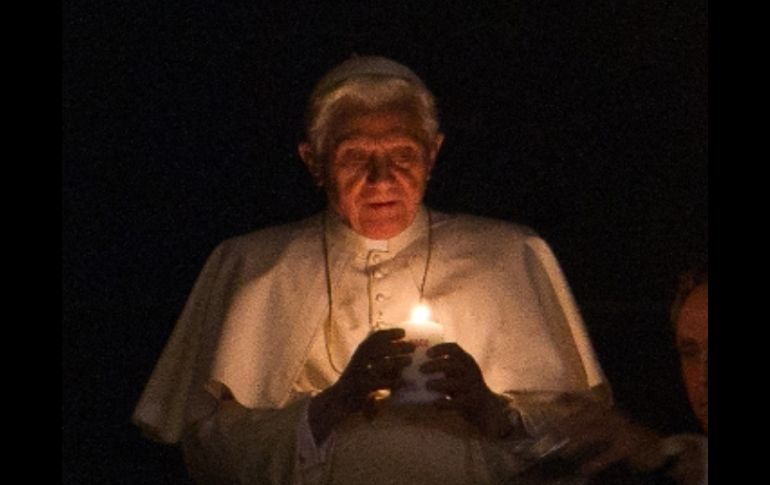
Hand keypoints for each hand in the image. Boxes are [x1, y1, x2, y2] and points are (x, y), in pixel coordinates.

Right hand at [309, 328, 413, 442]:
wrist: (337, 400)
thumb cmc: (356, 382)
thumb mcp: (366, 365)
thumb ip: (380, 360)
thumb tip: (403, 354)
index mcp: (360, 353)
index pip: (374, 338)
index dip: (389, 333)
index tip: (403, 332)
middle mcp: (358, 361)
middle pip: (379, 349)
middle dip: (396, 346)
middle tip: (412, 347)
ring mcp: (358, 375)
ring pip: (379, 365)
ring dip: (396, 362)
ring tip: (409, 360)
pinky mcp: (360, 389)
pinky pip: (379, 384)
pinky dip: (392, 382)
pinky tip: (402, 382)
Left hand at [420, 342, 511, 437]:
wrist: (484, 406)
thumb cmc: (462, 386)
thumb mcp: (456, 372)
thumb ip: (442, 368)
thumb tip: (414, 365)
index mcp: (466, 360)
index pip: (454, 349)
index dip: (440, 349)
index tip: (427, 353)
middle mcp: (471, 370)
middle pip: (453, 365)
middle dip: (435, 366)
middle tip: (421, 369)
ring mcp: (473, 386)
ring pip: (456, 383)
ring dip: (439, 384)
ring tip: (427, 385)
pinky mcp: (472, 402)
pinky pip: (457, 402)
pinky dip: (445, 403)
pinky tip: (434, 404)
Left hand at [554, 405, 664, 475]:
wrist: (661, 452)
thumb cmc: (631, 442)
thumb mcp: (612, 430)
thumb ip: (593, 428)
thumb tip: (566, 432)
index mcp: (608, 412)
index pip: (586, 402)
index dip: (569, 399)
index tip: (553, 399)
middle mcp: (614, 417)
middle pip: (587, 416)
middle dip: (569, 424)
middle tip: (552, 434)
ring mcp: (622, 430)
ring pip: (596, 432)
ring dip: (578, 442)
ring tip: (565, 452)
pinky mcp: (629, 446)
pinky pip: (609, 453)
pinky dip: (597, 461)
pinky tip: (586, 468)